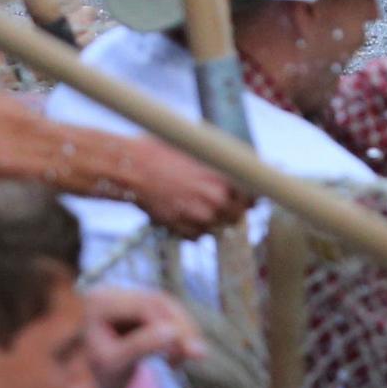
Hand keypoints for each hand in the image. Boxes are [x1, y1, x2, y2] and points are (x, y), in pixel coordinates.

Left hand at [81, 287, 203, 387]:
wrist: (96, 384)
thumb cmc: (100, 376)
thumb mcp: (116, 364)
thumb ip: (140, 347)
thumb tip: (173, 333)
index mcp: (98, 303)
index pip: (142, 308)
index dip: (170, 326)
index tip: (188, 350)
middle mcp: (112, 292)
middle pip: (158, 302)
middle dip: (181, 328)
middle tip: (198, 354)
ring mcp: (127, 295)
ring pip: (167, 306)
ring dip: (183, 331)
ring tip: (190, 358)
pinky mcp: (140, 303)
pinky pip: (168, 312)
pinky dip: (179, 332)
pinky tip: (180, 354)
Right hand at [122, 139, 250, 238]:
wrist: (133, 169)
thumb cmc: (164, 153)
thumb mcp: (200, 150)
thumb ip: (224, 164)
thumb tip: (241, 168)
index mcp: (225, 178)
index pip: (253, 199)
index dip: (248, 198)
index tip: (244, 197)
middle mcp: (216, 200)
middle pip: (238, 216)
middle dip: (232, 211)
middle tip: (220, 203)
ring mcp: (199, 217)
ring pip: (219, 229)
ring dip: (213, 222)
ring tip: (198, 207)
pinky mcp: (181, 229)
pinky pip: (198, 237)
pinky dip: (194, 229)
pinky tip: (184, 214)